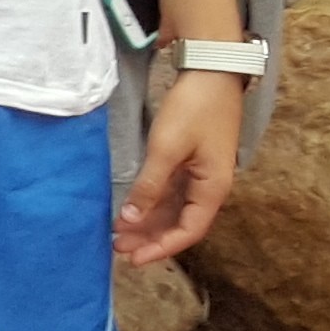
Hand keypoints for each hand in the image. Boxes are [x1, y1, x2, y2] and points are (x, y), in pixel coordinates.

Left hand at [116, 68, 241, 261]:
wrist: (211, 70)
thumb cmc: (194, 109)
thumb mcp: (167, 149)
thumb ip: (150, 186)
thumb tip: (132, 219)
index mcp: (212, 188)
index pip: (188, 231)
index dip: (162, 248)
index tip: (134, 259)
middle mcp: (209, 186)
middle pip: (179, 223)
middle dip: (150, 237)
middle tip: (117, 247)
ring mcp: (200, 173)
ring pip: (172, 208)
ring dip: (147, 221)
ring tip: (118, 232)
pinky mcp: (190, 160)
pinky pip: (170, 191)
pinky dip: (150, 201)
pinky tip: (130, 207)